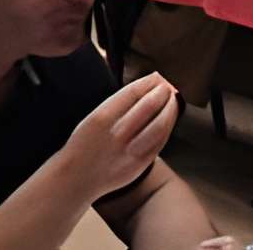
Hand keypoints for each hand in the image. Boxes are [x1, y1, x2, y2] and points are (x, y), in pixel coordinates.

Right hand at [57, 72, 179, 199]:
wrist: (78, 176)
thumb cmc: (82, 144)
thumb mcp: (91, 119)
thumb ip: (113, 107)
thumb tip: (140, 92)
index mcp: (101, 117)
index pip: (131, 94)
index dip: (147, 83)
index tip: (156, 77)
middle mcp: (117, 133)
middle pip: (147, 107)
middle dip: (161, 93)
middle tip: (168, 86)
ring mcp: (131, 150)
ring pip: (159, 125)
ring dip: (170, 110)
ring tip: (173, 100)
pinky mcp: (140, 164)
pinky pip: (159, 143)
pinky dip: (167, 128)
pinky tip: (170, 120)